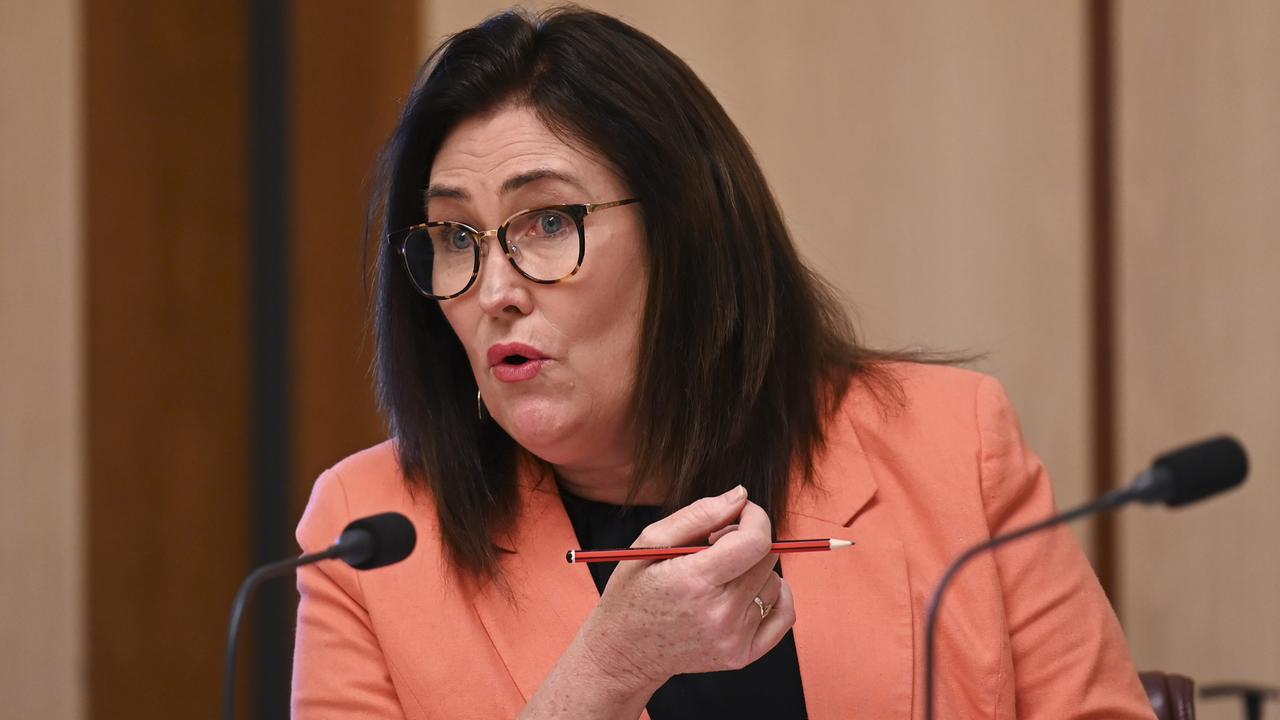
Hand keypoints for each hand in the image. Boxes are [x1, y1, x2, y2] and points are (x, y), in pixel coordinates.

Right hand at [576, 486, 796, 690]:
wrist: (626, 651)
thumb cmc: (634, 591)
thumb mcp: (650, 543)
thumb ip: (697, 515)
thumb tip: (740, 496)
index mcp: (694, 581)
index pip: (755, 541)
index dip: (755, 517)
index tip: (741, 512)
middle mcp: (719, 614)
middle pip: (767, 558)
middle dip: (748, 541)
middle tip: (717, 547)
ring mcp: (733, 638)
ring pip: (773, 583)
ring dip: (754, 571)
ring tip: (721, 577)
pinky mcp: (742, 655)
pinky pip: (784, 614)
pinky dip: (773, 596)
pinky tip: (747, 592)